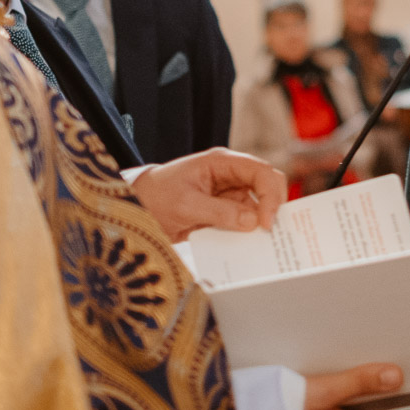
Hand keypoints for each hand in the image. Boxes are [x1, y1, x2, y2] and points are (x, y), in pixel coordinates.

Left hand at [130, 149, 284, 240]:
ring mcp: (228, 193)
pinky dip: (248, 232)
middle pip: (266, 185)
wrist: (137, 207)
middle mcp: (230, 175)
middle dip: (273, 206)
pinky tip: (249, 246)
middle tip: (270, 232)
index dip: (270, 194)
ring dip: (261, 222)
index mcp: (222, 162)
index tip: (266, 221)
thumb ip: (220, 212)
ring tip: (264, 243)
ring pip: (258, 205)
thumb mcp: (186, 205)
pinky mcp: (224, 211)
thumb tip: (253, 222)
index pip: (260, 171)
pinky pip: (244, 220)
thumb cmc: (156, 196)